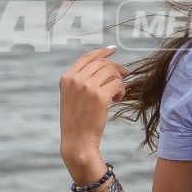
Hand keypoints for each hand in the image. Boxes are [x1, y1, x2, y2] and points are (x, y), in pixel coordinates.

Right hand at [59, 45, 122, 182]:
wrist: (78, 141)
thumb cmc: (78, 121)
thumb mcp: (72, 97)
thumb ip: (82, 80)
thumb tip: (104, 63)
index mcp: (66, 78)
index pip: (86, 57)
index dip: (101, 52)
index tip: (112, 50)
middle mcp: (75, 79)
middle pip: (102, 63)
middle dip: (116, 68)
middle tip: (125, 75)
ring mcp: (86, 87)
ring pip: (111, 72)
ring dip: (118, 81)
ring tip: (117, 94)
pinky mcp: (99, 96)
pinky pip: (117, 84)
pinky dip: (121, 91)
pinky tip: (117, 100)